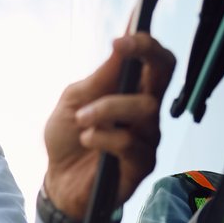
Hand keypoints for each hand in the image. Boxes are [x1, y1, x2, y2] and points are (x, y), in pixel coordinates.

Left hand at [42, 32, 176, 220]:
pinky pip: (131, 142)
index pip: (155, 62)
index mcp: (132, 92)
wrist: (59, 182)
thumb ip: (98, 79)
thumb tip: (120, 48)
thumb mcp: (73, 101)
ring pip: (145, 108)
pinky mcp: (142, 165)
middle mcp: (146, 112)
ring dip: (107, 108)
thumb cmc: (69, 139)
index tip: (121, 40)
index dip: (146, 44)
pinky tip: (87, 139)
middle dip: (145, 54)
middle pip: (165, 74)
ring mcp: (148, 138)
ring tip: (82, 119)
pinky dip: (104, 136)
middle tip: (119, 49)